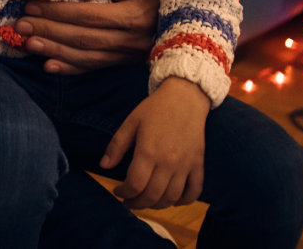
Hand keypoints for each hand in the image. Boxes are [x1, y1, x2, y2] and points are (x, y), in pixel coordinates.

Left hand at [14, 0, 156, 73]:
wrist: (178, 9)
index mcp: (135, 15)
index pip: (87, 15)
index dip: (57, 12)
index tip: (30, 6)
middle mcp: (134, 40)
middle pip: (83, 37)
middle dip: (49, 31)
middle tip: (20, 25)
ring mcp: (131, 55)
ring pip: (87, 56)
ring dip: (54, 51)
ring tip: (27, 43)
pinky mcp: (126, 63)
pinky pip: (95, 67)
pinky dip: (71, 68)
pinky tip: (48, 66)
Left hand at [101, 77, 208, 209]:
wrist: (185, 98)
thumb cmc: (154, 109)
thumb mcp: (130, 123)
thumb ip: (116, 146)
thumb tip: (103, 165)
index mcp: (149, 151)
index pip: (135, 184)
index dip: (124, 193)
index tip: (117, 192)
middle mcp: (169, 162)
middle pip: (152, 195)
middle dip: (137, 203)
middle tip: (129, 202)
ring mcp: (186, 165)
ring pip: (172, 197)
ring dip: (157, 205)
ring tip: (146, 201)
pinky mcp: (198, 165)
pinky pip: (195, 191)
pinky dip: (184, 201)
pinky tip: (172, 200)